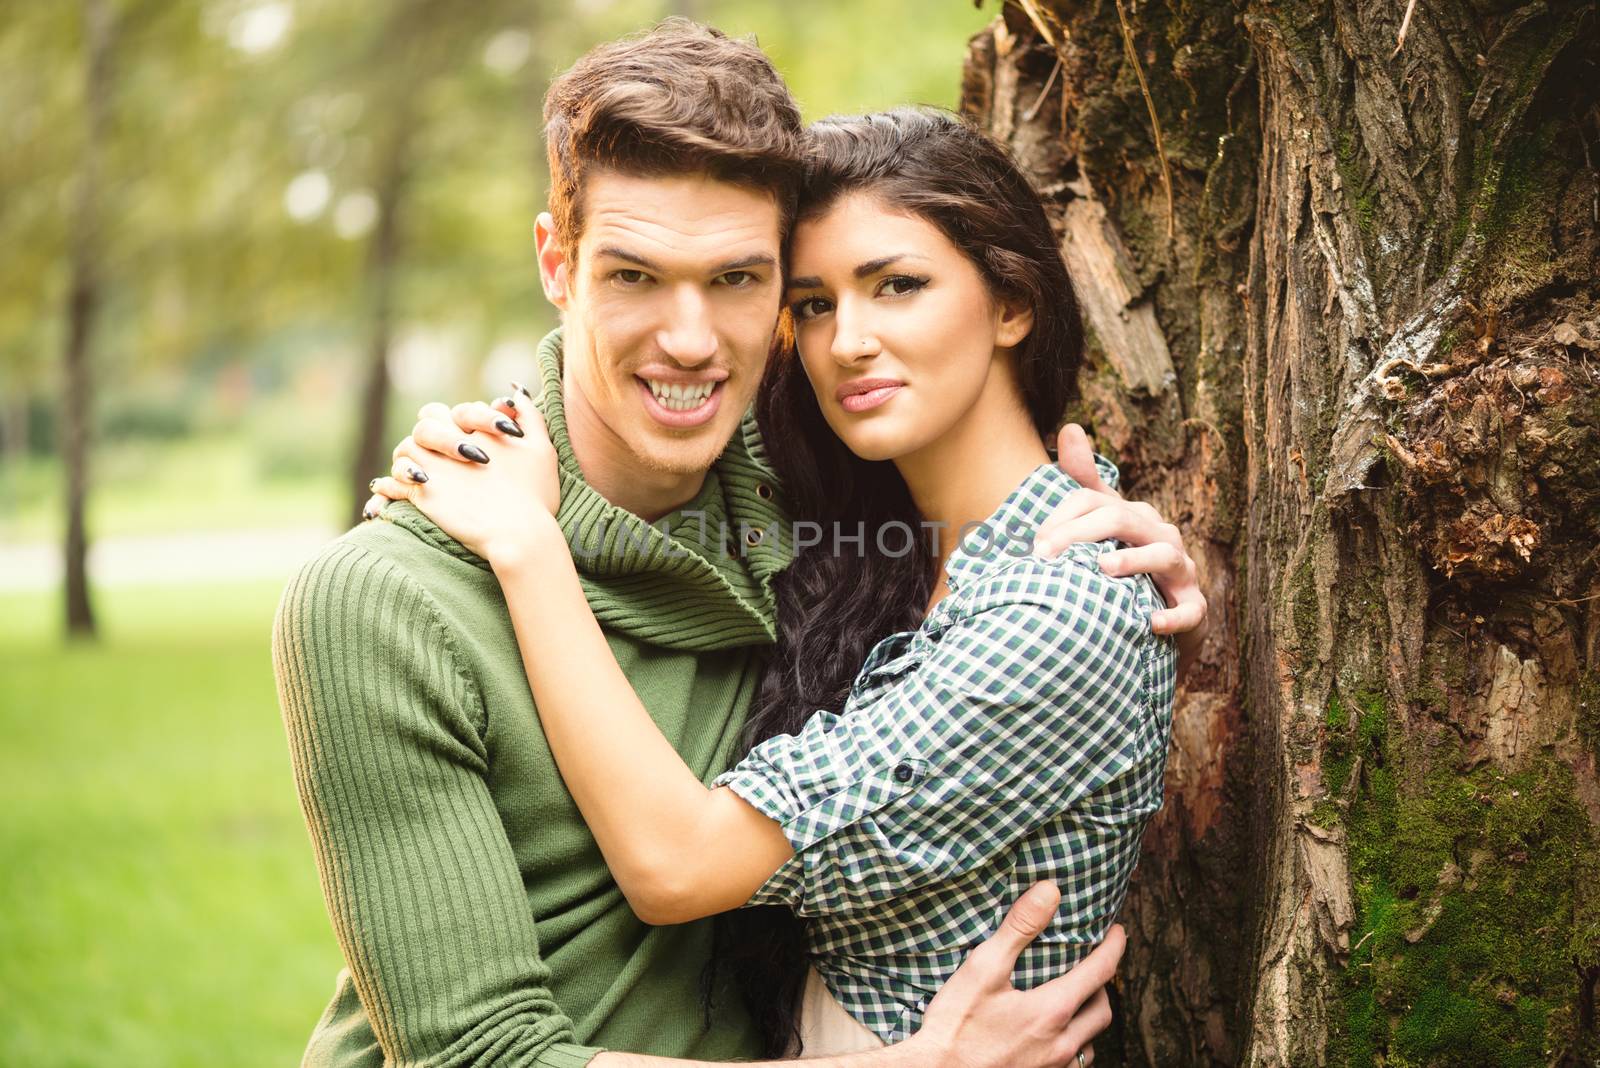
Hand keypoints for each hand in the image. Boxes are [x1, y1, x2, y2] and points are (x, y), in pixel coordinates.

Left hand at [364, 384, 561, 565]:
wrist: (518, 533)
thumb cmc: (535, 495)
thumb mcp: (541, 448)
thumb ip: (530, 415)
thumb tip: (515, 390)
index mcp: (478, 430)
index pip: (462, 412)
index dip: (467, 424)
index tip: (475, 444)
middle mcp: (452, 443)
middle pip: (427, 423)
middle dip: (431, 432)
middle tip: (436, 450)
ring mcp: (435, 468)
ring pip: (405, 450)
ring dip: (407, 458)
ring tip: (414, 471)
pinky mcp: (421, 494)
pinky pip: (393, 485)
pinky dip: (388, 487)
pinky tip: (389, 494)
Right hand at [908, 882, 1116, 1067]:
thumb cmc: (956, 1025)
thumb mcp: (984, 967)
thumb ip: (1019, 928)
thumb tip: (1049, 892)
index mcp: (1052, 1010)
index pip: (1100, 972)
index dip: (1113, 947)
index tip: (1117, 932)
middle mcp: (1061, 1043)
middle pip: (1103, 1010)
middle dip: (1103, 985)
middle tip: (1093, 966)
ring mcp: (1052, 1067)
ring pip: (1091, 1041)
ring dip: (1089, 1018)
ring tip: (1075, 1000)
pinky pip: (1072, 1063)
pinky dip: (1073, 1044)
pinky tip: (1053, 1036)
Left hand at [1035, 423, 1206, 675]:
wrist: (1163, 616)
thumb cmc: (1129, 563)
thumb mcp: (1105, 523)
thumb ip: (1085, 483)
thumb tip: (1070, 428)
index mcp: (1134, 515)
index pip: (1094, 500)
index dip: (1062, 517)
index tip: (1034, 541)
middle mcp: (1160, 535)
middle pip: (1122, 519)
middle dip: (1081, 533)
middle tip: (1046, 554)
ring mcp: (1180, 569)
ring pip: (1164, 555)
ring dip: (1133, 560)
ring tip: (1102, 566)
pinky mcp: (1193, 605)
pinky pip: (1190, 609)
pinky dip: (1173, 615)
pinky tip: (1151, 622)